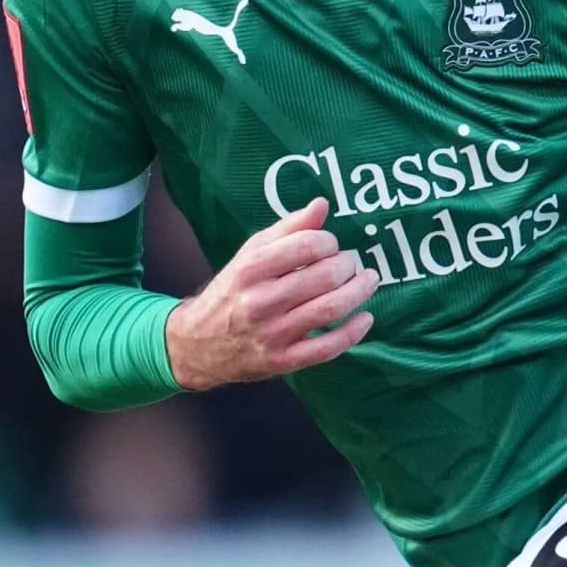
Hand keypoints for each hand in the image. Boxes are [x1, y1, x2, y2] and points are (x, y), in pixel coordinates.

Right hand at [164, 198, 373, 388]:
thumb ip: (287, 229)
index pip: (308, 245)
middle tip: (352, 264)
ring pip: (331, 309)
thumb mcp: (250, 254)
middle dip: (349, 266)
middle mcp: (260, 301)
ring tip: (369, 281)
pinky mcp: (282, 361)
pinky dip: (354, 332)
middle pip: (325, 276)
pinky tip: (366, 318)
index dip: (330, 242)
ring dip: (359, 292)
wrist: (197, 343)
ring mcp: (272, 333)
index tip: (331, 246)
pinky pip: (327, 348)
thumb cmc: (231, 292)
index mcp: (251, 268)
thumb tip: (322, 205)